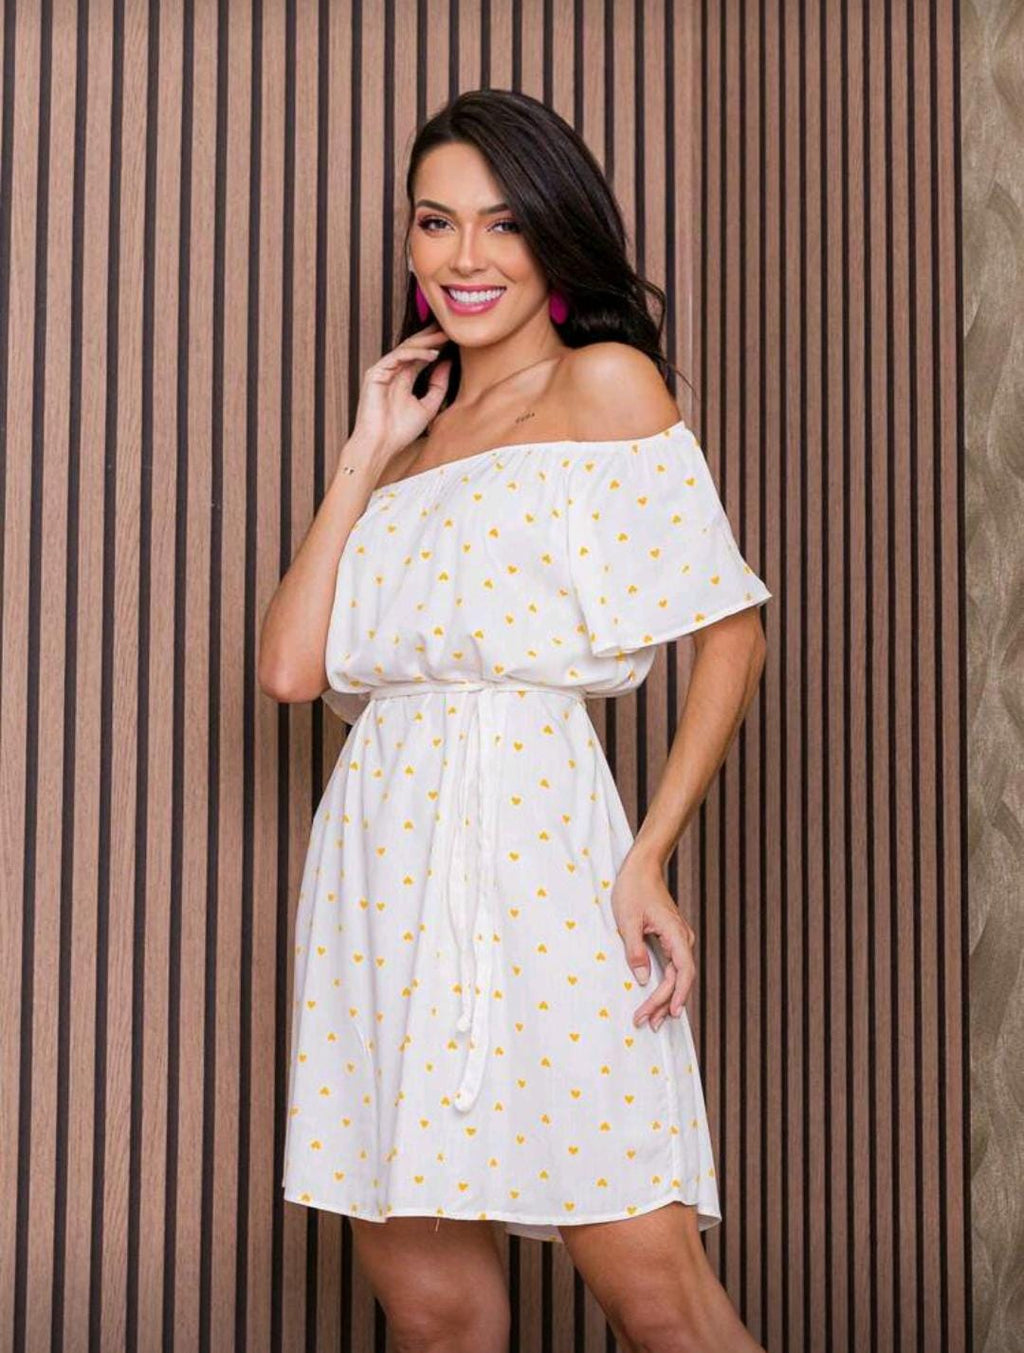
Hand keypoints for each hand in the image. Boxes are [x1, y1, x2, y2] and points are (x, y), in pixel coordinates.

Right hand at [351, 321, 451, 466]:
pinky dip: (415, 354)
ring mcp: (383, 371)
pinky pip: (397, 357)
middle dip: (431, 337)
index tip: (454, 337)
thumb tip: (447, 362)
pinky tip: (432, 354)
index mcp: (403, 379)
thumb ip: (438, 385)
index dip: (436, 345)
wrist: (381, 445)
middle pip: (413, 348)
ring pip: (406, 349)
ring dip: (426, 342)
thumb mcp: (428, 406)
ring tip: (444, 336)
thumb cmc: (400, 431)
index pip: (420, 356)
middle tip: (449, 327)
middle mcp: (393, 372)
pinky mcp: (375, 373)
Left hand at [611, 860, 696, 1030]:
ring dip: (666, 997)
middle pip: (681, 978)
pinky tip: (658, 999)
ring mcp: (678, 939)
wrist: (642, 868)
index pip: (683, 971)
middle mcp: (683, 939)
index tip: (668, 1014)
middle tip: (648, 1023)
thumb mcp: (627, 920)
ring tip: (654, 1020)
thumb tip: (642, 979)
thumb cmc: (634, 890)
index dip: (677, 995)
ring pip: (678, 975)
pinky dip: (666, 985)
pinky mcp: (671, 940)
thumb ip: (635, 951)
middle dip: (666, 1003)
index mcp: (676, 933)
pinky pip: (673, 967)